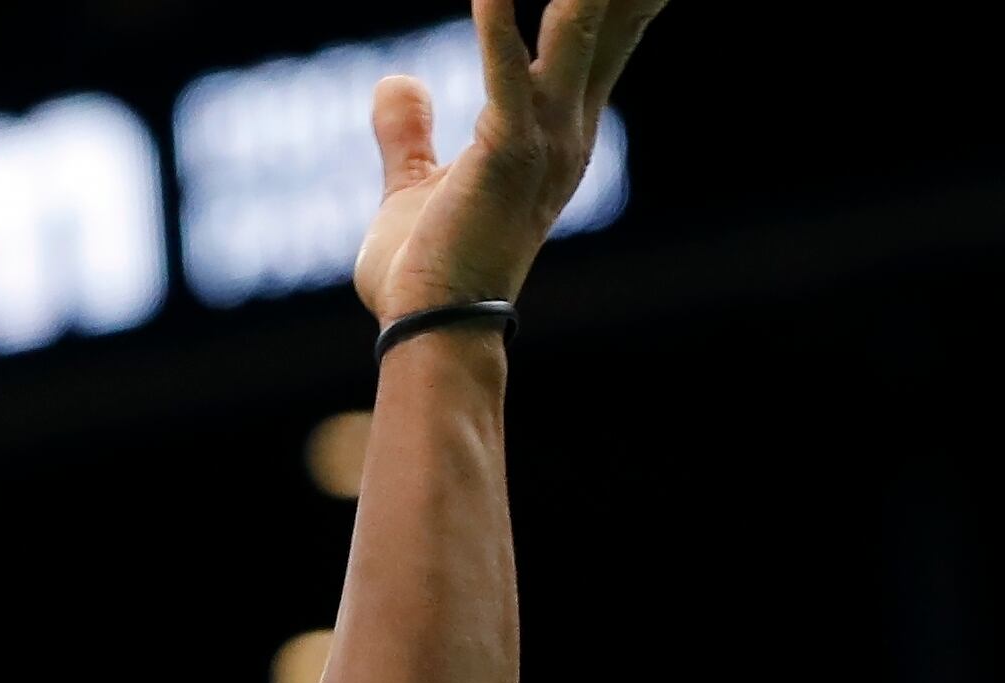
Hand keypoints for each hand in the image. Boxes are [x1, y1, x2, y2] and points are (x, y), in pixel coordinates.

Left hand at [353, 0, 667, 320]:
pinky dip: (498, 22)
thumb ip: (410, 132)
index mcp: (555, 134)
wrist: (430, 330)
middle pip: (609, 23)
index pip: (602, 41)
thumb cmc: (427, 272)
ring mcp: (543, 139)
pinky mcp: (505, 151)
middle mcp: (566, 130)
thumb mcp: (414, 187)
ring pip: (577, 32)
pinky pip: (506, 70)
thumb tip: (395, 80)